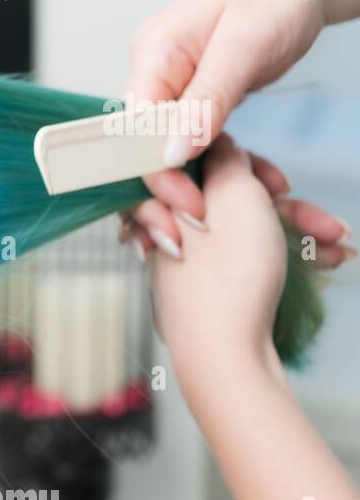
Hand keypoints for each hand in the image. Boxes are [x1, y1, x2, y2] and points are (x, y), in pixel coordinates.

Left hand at [122, 144, 352, 267]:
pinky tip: (322, 262)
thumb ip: (225, 159)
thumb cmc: (228, 276)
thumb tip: (214, 141)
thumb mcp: (234, 195)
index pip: (201, 164)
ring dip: (296, 233)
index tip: (278, 184)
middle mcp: (167, 230)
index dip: (247, 167)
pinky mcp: (204, 290)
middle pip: (231, 200)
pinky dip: (282, 258)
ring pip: (244, 231)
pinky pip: (243, 260)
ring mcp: (183, 262)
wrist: (224, 358)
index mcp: (161, 201)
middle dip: (286, 208)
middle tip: (326, 224)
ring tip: (338, 246)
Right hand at [124, 0, 359, 252]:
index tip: (189, 206)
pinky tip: (233, 185)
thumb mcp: (245, 45)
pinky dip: (210, 164)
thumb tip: (170, 154)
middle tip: (200, 224)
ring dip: (192, 180)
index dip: (155, 173)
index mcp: (151, 53)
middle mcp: (154, 71)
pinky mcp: (197, 95)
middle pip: (142, 145)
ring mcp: (174, 84)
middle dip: (167, 187)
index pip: (133, 129)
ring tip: (219, 213)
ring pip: (167, 147)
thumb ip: (205, 101)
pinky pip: (192, 139)